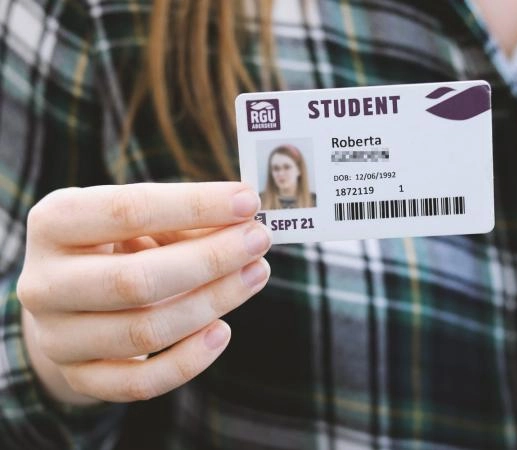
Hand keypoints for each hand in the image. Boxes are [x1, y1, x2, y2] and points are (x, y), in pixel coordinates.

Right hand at [17, 182, 270, 403]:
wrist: (71, 296)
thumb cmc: (116, 244)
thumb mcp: (139, 219)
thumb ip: (186, 220)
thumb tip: (246, 223)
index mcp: (55, 222)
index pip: (127, 210)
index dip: (195, 206)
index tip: (249, 201)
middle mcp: (46, 282)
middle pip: (136, 280)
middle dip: (211, 259)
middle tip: (259, 241)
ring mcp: (57, 337)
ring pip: (145, 332)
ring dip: (213, 303)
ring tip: (256, 274)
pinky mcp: (80, 376)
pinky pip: (140, 382)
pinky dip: (189, 360)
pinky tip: (223, 331)